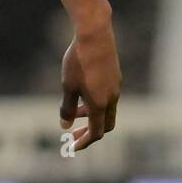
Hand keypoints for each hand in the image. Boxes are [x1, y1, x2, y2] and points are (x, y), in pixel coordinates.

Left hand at [59, 19, 121, 150]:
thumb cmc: (78, 61)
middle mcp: (112, 98)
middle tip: (74, 134)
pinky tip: (83, 93)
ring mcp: (116, 87)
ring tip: (75, 112)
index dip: (84, 142)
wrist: (95, 35)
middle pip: (105, 124)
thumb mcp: (67, 86)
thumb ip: (67, 108)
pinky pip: (108, 97)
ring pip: (107, 110)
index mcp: (100, 104)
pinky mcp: (115, 76)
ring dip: (92, 116)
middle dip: (90, 132)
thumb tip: (65, 126)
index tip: (72, 147)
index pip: (96, 133)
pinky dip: (96, 103)